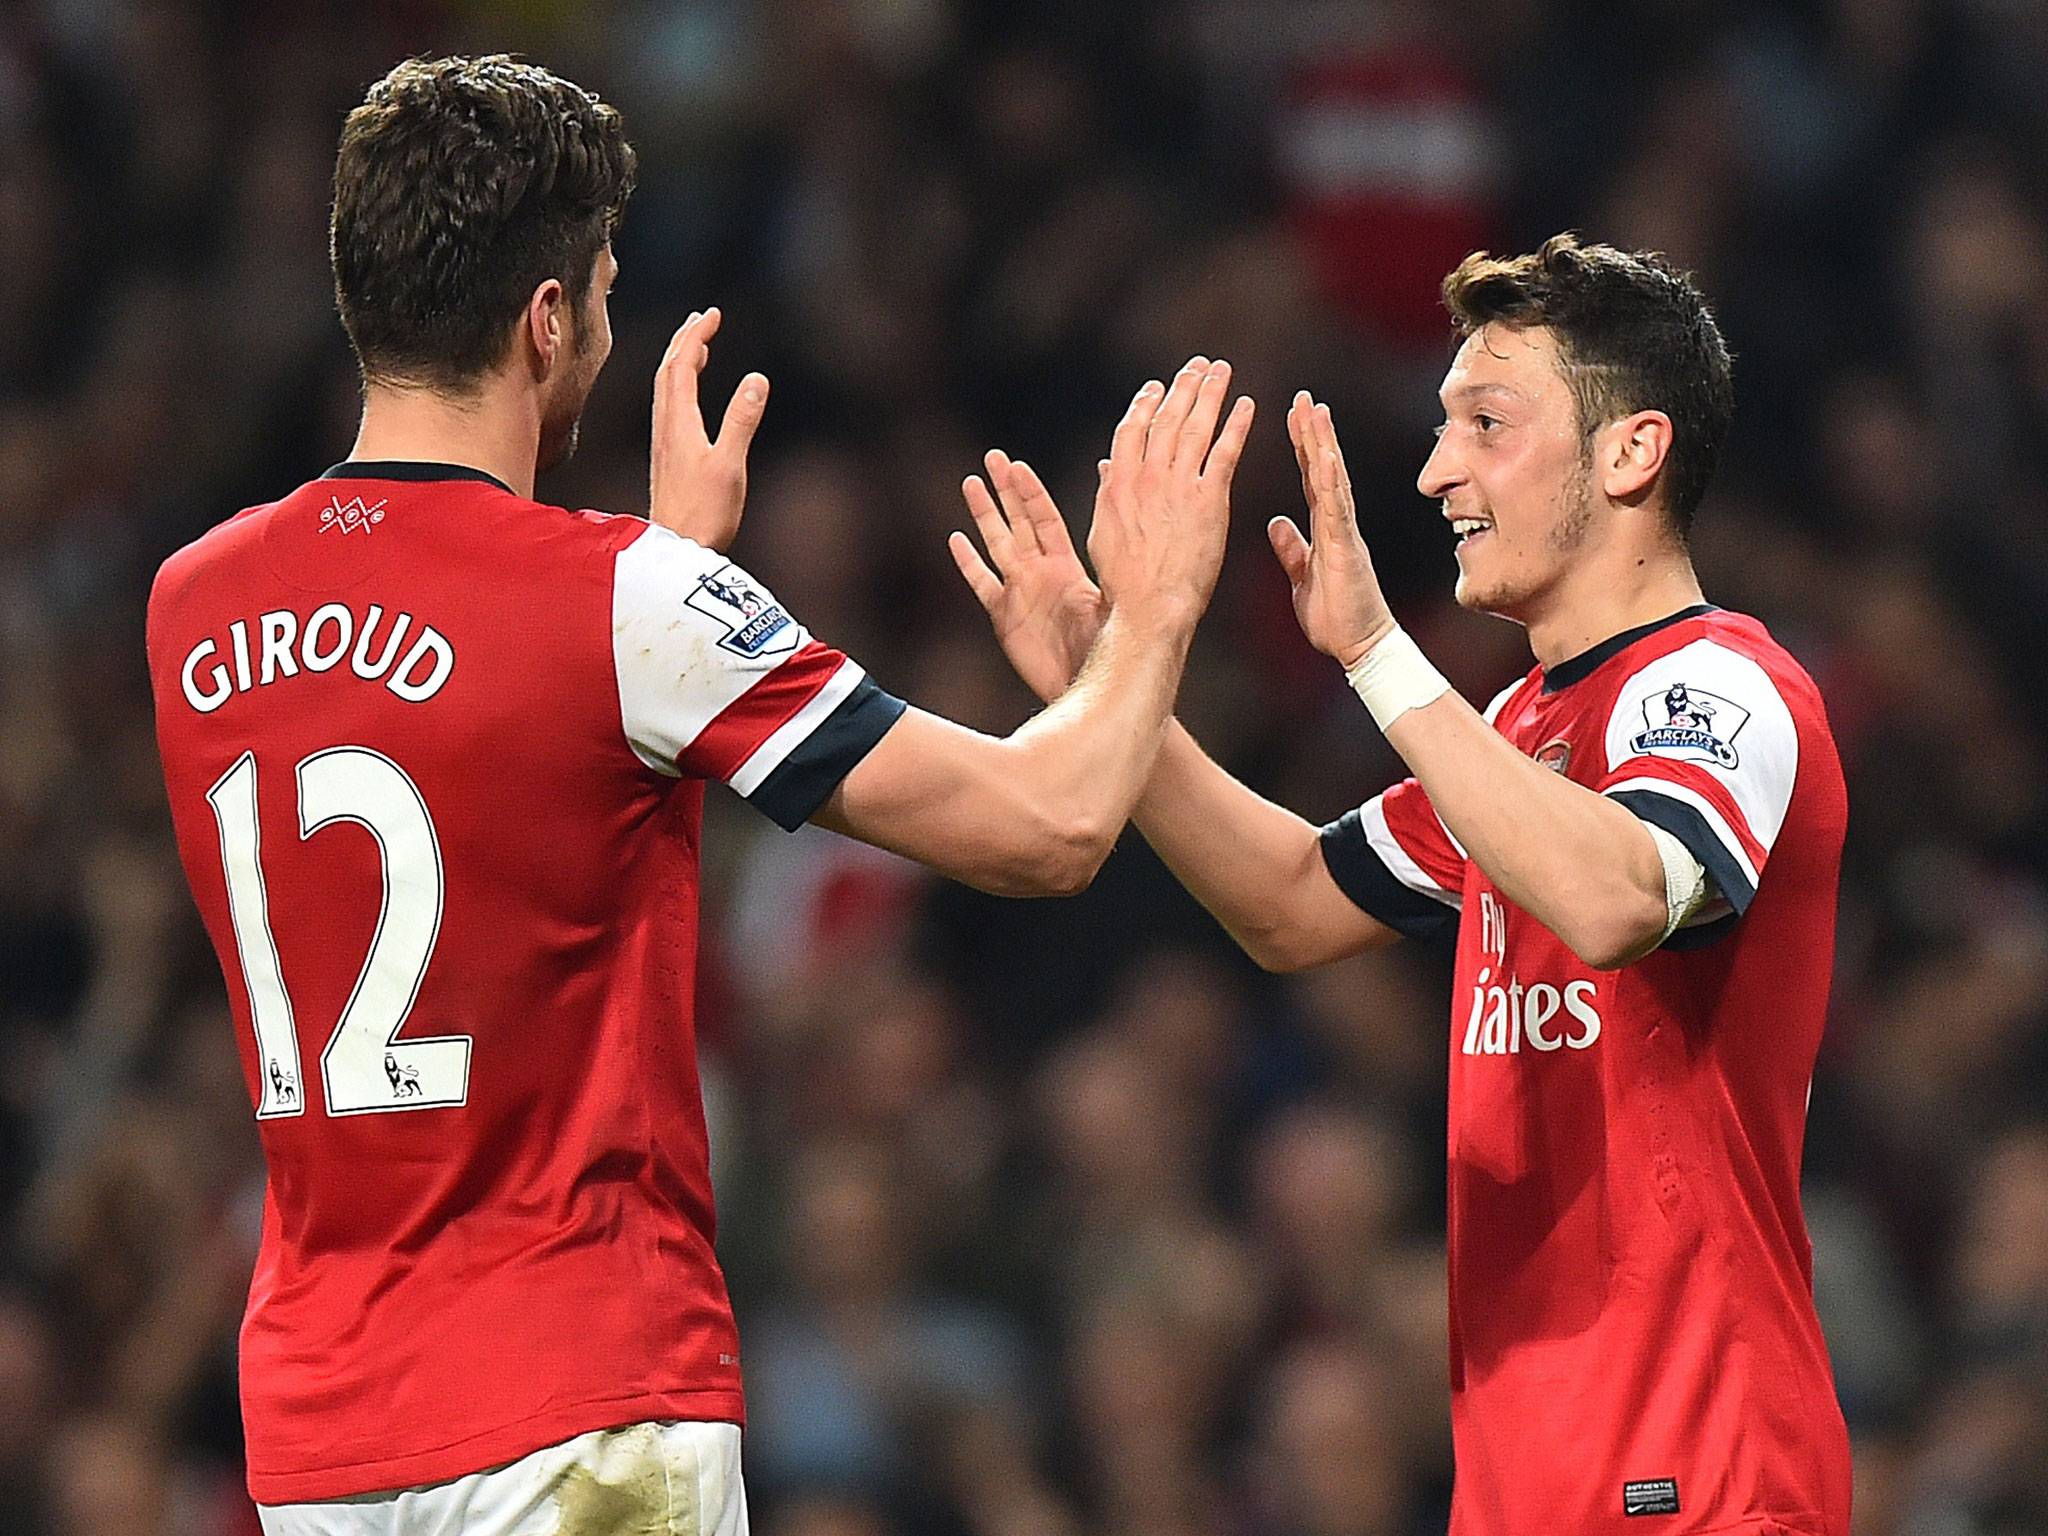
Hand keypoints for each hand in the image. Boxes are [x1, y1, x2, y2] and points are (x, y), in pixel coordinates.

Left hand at [649, 307, 768, 550]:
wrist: (677, 550)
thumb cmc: (704, 514)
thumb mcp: (730, 465)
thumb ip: (742, 421)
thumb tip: (756, 378)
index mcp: (678, 423)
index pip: (681, 365)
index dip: (696, 335)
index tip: (713, 314)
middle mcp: (665, 427)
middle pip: (668, 371)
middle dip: (685, 341)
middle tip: (703, 319)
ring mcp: (664, 442)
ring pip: (666, 389)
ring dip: (680, 361)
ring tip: (697, 346)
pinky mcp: (668, 457)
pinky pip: (669, 407)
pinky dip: (680, 387)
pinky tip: (691, 395)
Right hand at [950, 451, 1105, 703]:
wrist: (1093, 686)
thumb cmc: (1110, 643)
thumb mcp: (1112, 593)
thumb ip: (1112, 554)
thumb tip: (1127, 534)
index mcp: (1066, 565)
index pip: (1045, 518)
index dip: (1030, 492)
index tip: (1017, 465)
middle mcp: (1041, 574)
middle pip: (1018, 523)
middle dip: (1005, 490)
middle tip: (992, 457)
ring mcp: (1020, 593)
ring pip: (997, 545)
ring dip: (984, 515)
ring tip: (970, 483)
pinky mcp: (1004, 617)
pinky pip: (983, 584)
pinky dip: (969, 563)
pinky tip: (956, 540)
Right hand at [1087, 357, 1254, 629]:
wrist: (1150, 607)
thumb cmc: (1124, 581)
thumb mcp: (1104, 532)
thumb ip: (1108, 493)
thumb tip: (1107, 467)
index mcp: (1119, 482)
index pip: (1132, 429)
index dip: (1146, 404)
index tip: (1157, 386)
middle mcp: (1148, 476)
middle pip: (1167, 419)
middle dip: (1183, 387)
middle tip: (1198, 365)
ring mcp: (1179, 485)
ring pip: (1196, 427)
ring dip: (1210, 394)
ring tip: (1221, 372)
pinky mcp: (1210, 500)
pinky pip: (1226, 452)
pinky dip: (1237, 425)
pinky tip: (1247, 406)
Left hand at [1273, 392, 1396, 667]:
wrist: (1360, 646)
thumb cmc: (1336, 617)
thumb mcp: (1302, 577)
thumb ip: (1292, 548)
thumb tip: (1276, 524)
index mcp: (1324, 528)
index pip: (1311, 477)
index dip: (1301, 446)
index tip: (1291, 416)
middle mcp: (1337, 522)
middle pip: (1323, 467)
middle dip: (1312, 431)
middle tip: (1302, 397)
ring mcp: (1344, 531)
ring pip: (1333, 478)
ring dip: (1323, 444)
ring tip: (1314, 410)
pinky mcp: (1346, 546)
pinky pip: (1338, 508)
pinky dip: (1332, 480)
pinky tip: (1325, 456)